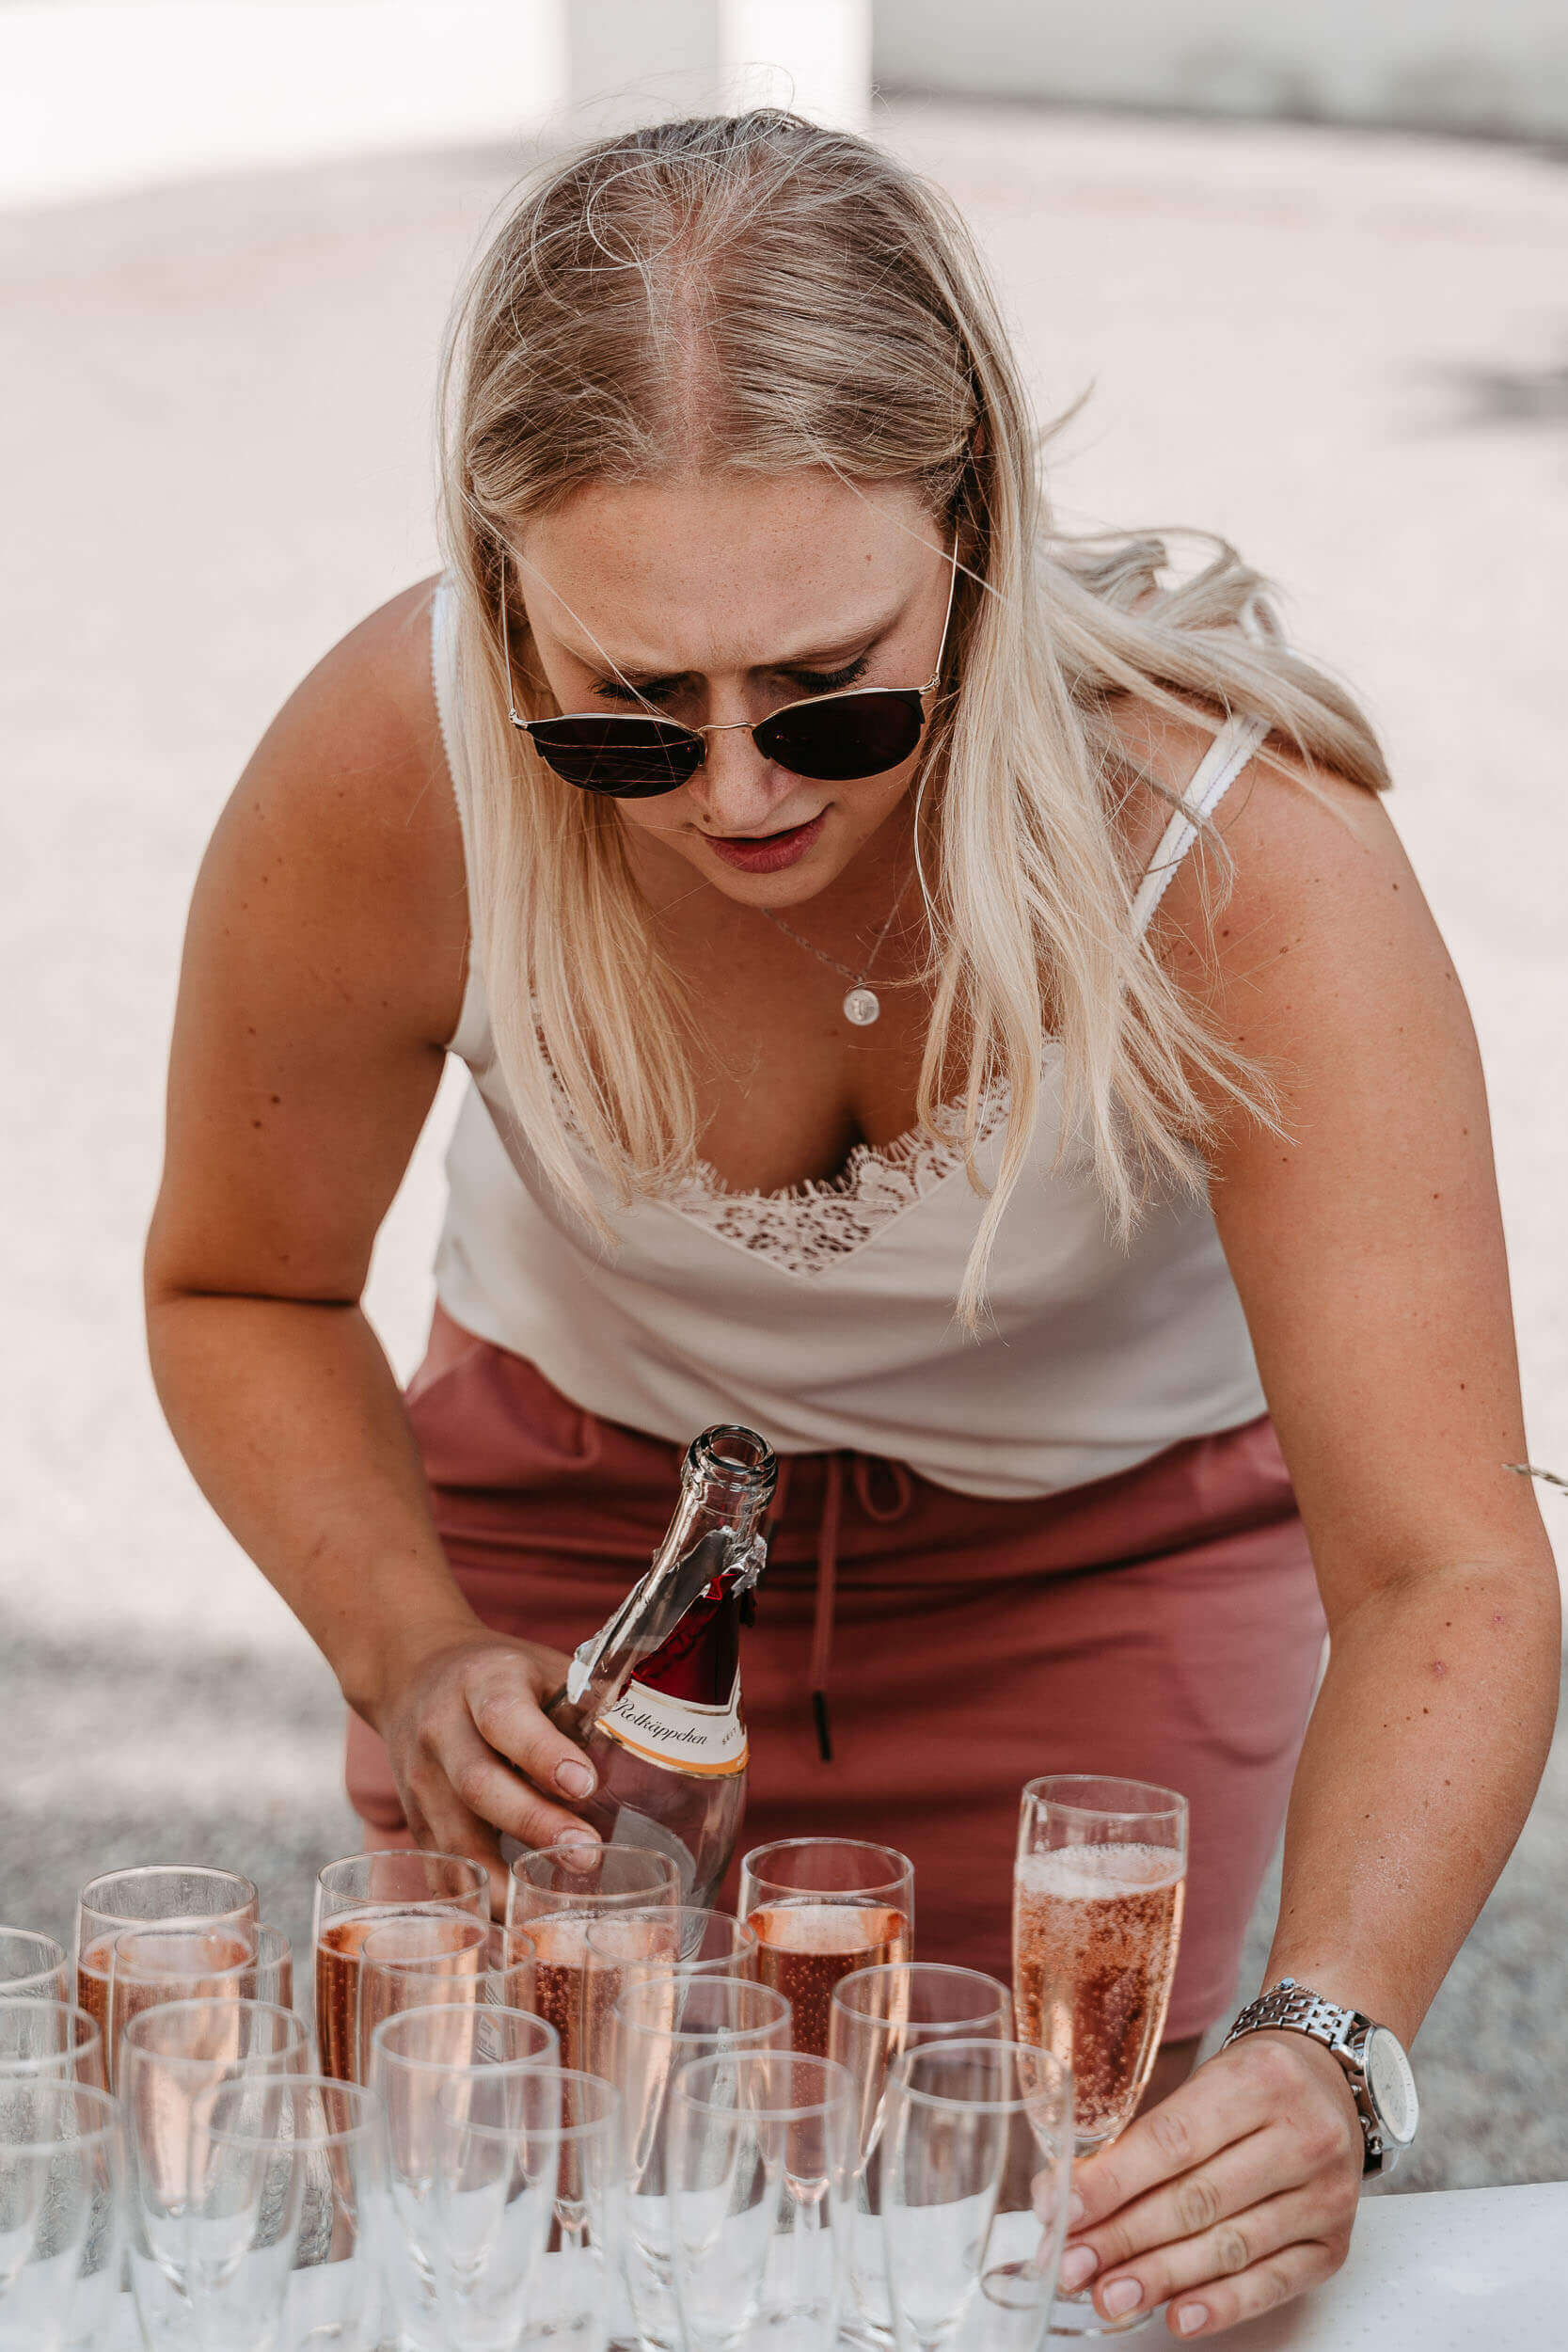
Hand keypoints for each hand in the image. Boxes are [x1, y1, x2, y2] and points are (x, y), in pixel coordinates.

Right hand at [365, 1628, 599, 1913]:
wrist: (410, 1674)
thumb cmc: (498, 1677)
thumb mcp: (539, 1668)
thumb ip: (583, 1707)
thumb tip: (649, 1752)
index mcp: (482, 1682)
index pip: (505, 1717)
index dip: (543, 1753)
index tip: (585, 1785)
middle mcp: (442, 1731)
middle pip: (478, 1784)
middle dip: (532, 1824)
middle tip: (586, 1854)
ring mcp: (421, 1781)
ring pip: (453, 1839)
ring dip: (501, 1883)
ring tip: (546, 1916)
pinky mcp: (414, 1823)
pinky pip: (440, 1871)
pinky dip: (473, 1907)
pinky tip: (508, 1937)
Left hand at [1049, 2032, 1363, 2335]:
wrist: (1330, 2086)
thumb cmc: (1250, 2086)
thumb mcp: (1202, 2083)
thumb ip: (1141, 2138)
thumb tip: (1066, 2197)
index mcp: (1260, 2080)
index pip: (1173, 2140)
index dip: (1112, 2182)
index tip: (1062, 2211)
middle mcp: (1303, 2136)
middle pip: (1197, 2200)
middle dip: (1125, 2238)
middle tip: (1073, 2266)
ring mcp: (1325, 2196)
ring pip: (1230, 2247)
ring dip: (1161, 2277)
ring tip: (1109, 2295)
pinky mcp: (1334, 2245)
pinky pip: (1273, 2284)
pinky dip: (1222, 2304)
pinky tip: (1179, 2316)